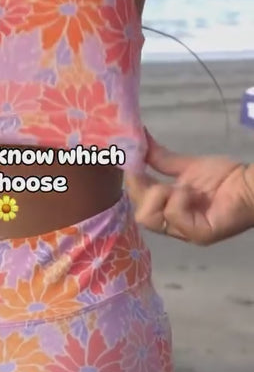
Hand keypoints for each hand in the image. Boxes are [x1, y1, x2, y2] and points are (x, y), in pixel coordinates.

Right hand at [125, 130, 253, 244]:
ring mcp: (185, 232)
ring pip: (149, 218)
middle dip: (141, 189)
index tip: (129, 160)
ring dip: (159, 195)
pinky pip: (173, 215)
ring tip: (180, 187)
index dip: (131, 183)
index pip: (138, 203)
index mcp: (167, 209)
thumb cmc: (223, 177)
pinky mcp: (199, 234)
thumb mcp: (184, 166)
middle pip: (140, 214)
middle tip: (148, 172)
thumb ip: (159, 159)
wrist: (250, 184)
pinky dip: (178, 199)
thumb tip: (139, 137)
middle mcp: (173, 225)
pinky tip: (191, 193)